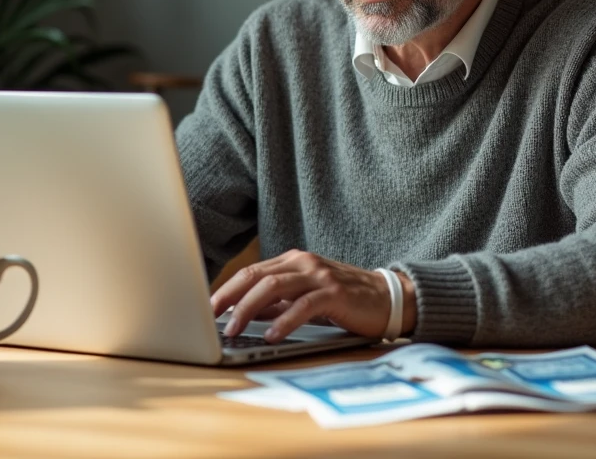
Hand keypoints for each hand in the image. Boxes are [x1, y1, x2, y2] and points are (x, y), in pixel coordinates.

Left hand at [210, 250, 416, 342]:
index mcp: (293, 261)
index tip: (207, 307)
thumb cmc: (344, 300)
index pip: (251, 272)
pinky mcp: (335, 293)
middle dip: (229, 297)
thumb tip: (243, 314)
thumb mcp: (305, 297)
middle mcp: (303, 263)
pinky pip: (303, 306)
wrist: (388, 298)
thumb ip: (278, 301)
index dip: (226, 289)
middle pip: (256, 276)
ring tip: (233, 329)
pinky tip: (271, 335)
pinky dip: (284, 320)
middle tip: (210, 317)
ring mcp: (319, 276)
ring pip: (274, 287)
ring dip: (248, 309)